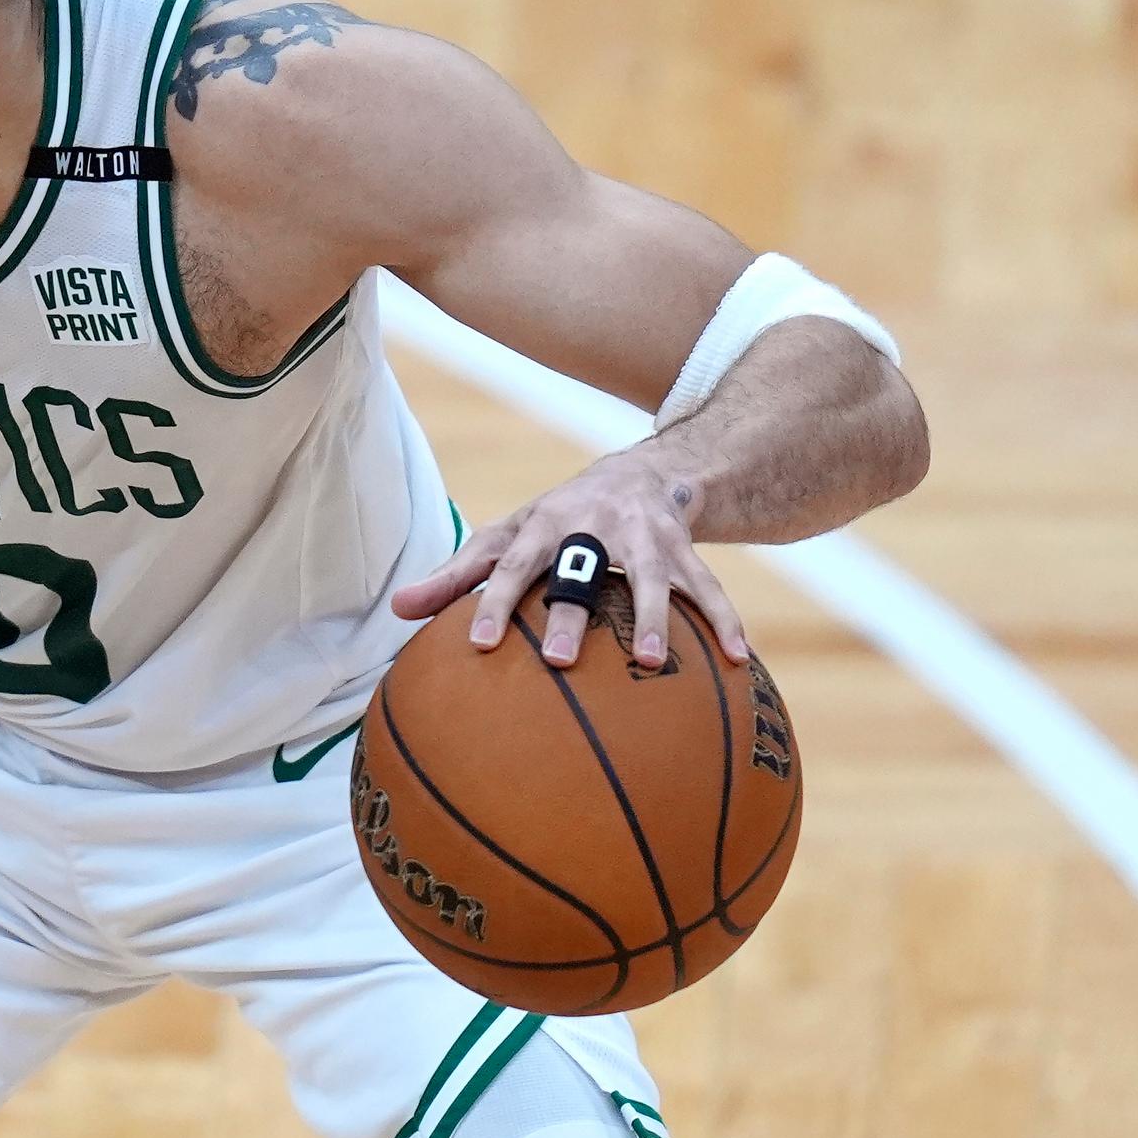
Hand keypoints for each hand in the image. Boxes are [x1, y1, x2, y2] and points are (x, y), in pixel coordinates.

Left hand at [389, 450, 750, 670]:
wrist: (643, 473)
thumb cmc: (558, 521)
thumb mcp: (508, 535)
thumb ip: (456, 575)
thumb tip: (396, 610)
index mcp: (544, 525)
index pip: (510, 564)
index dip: (492, 601)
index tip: (480, 645)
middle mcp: (594, 527)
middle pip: (580, 568)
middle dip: (569, 611)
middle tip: (557, 660)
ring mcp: (646, 538)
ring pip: (651, 578)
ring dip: (652, 619)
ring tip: (650, 664)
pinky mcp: (686, 550)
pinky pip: (708, 588)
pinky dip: (724, 622)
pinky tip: (740, 661)